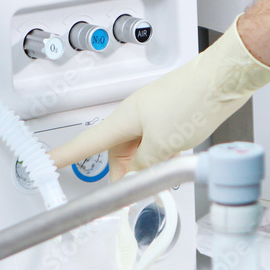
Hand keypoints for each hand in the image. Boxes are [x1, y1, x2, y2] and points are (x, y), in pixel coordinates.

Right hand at [49, 19, 269, 180]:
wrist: (224, 78)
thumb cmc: (193, 100)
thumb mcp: (164, 145)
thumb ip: (145, 166)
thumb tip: (135, 176)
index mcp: (124, 119)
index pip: (86, 143)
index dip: (64, 155)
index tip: (46, 163)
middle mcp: (135, 114)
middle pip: (118, 150)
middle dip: (125, 171)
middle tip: (134, 191)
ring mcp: (155, 112)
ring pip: (141, 146)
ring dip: (148, 163)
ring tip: (165, 171)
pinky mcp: (173, 113)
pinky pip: (159, 139)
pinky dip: (163, 152)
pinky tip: (178, 157)